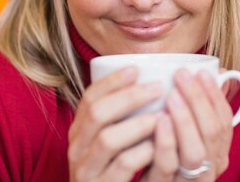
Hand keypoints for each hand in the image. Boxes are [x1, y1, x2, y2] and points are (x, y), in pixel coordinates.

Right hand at [68, 67, 162, 181]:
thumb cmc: (115, 170)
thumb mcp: (112, 139)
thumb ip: (123, 115)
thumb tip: (150, 78)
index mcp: (80, 131)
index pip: (90, 98)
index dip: (113, 81)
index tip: (137, 68)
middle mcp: (77, 148)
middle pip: (98, 113)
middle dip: (129, 97)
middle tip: (158, 88)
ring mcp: (86, 170)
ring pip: (107, 139)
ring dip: (138, 124)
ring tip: (161, 117)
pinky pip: (121, 167)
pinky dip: (141, 153)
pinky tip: (158, 146)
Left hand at [141, 69, 233, 181]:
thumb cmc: (159, 159)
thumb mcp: (180, 135)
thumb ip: (194, 109)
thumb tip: (214, 72)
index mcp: (215, 153)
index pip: (224, 122)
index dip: (215, 96)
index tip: (202, 72)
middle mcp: (207, 169)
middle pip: (212, 133)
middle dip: (199, 100)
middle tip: (182, 75)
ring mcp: (188, 181)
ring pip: (195, 152)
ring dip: (185, 119)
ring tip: (172, 95)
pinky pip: (168, 166)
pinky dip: (166, 142)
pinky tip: (159, 121)